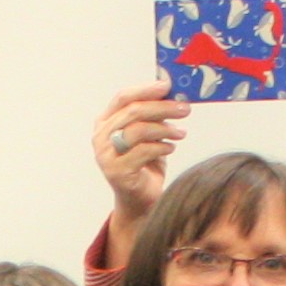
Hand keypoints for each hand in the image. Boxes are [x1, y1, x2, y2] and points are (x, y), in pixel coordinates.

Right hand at [93, 81, 192, 263]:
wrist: (140, 200)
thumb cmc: (145, 164)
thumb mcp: (149, 134)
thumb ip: (153, 115)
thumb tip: (173, 93)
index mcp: (105, 123)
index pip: (123, 98)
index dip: (146, 89)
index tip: (168, 86)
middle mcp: (100, 138)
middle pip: (133, 112)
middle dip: (162, 108)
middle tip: (184, 109)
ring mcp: (106, 156)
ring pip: (138, 130)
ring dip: (165, 129)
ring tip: (180, 133)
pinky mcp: (117, 172)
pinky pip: (144, 151)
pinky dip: (162, 147)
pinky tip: (171, 147)